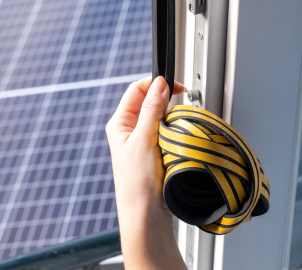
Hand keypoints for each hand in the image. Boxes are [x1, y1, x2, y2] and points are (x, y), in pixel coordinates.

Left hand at [106, 76, 187, 269]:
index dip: (155, 84)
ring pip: (163, 119)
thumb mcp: (144, 140)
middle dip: (168, 104)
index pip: (137, 90)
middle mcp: (131, 131)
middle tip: (180, 110)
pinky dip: (178, 135)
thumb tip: (159, 84)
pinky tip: (181, 143)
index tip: (175, 86)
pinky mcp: (157, 154)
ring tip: (178, 132)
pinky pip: (170, 135)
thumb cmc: (137, 185)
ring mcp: (144, 142)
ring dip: (174, 121)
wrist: (147, 217)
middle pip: (152, 102)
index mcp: (120, 124)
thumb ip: (151, 110)